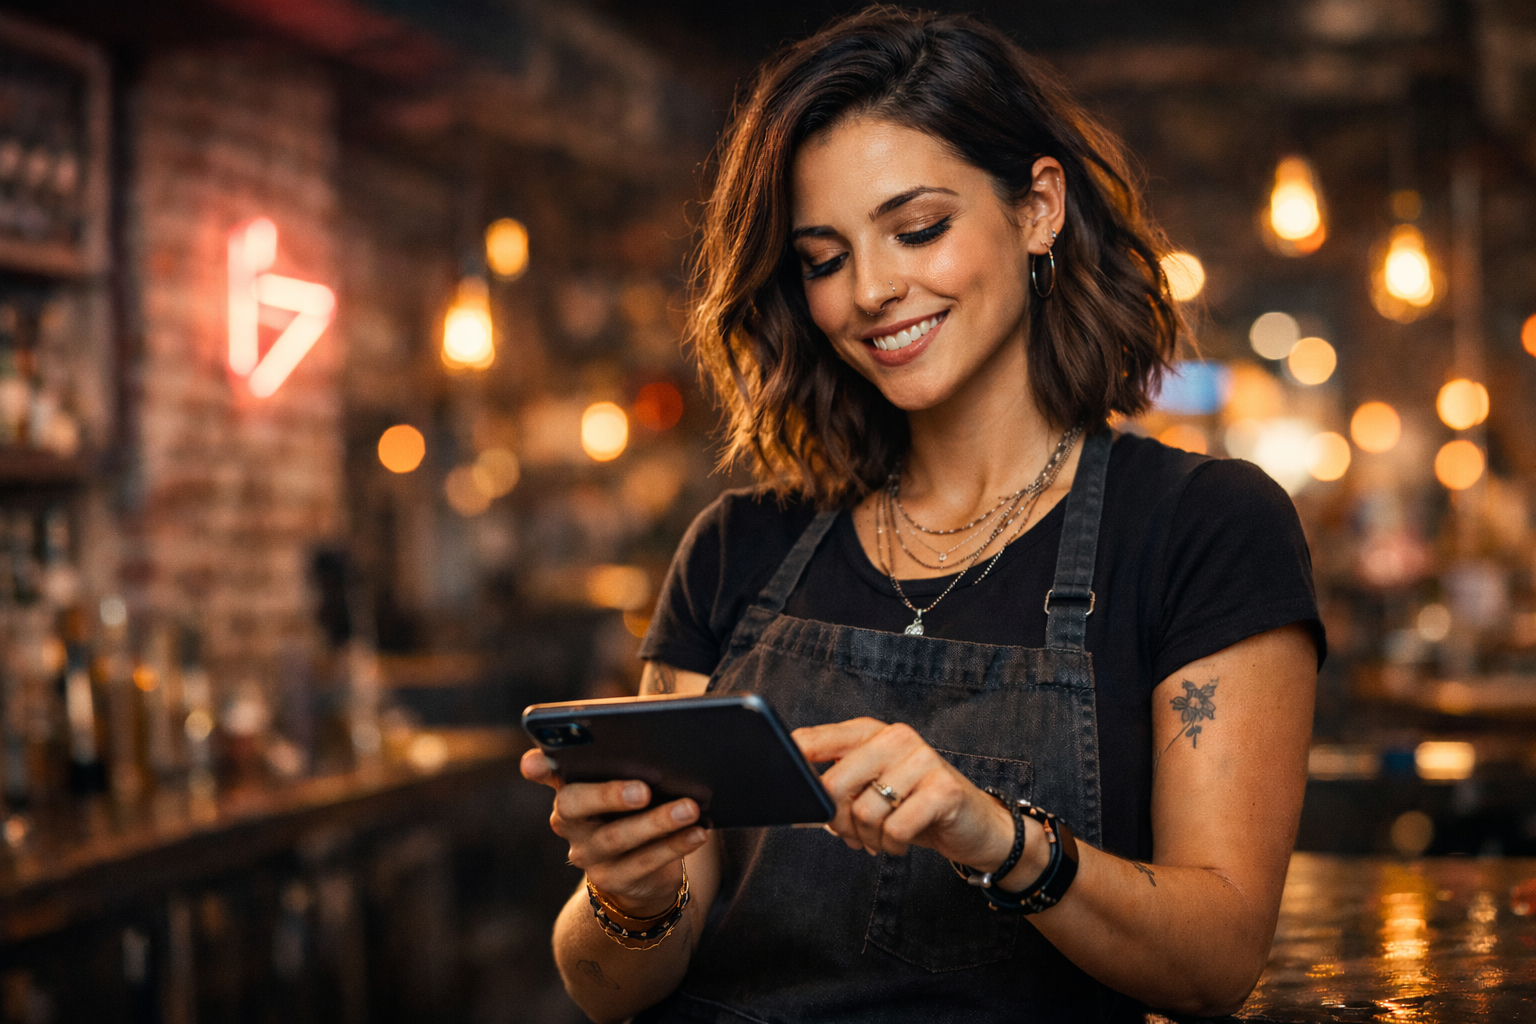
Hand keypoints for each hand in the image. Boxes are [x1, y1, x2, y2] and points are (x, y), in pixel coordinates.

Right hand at [521, 747, 707, 918]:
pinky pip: (643, 863)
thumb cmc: (637, 806)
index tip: (537, 761)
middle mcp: (568, 820)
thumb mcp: (632, 777)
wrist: (640, 871)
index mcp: (568, 785)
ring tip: (690, 808)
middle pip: (574, 804)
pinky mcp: (611, 879)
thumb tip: (670, 710)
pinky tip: (698, 832)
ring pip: (616, 837)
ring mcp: (586, 853)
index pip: (544, 770)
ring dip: (656, 821)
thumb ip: (636, 747)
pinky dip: (674, 845)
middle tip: (643, 788)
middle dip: (608, 794)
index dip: (538, 765)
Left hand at [793, 718, 1019, 872]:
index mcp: (869, 732)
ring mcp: (922, 760)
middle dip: (838, 822)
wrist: (974, 824)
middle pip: (834, 784)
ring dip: (868, 839)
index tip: (786, 796)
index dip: (791, 768)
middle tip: (853, 835)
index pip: (813, 740)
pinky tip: (901, 843)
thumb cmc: (912, 806)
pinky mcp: (943, 789)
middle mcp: (895, 737)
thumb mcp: (870, 790)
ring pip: (864, 812)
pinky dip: (892, 846)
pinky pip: (895, 829)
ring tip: (881, 839)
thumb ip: (834, 787)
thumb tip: (791, 800)